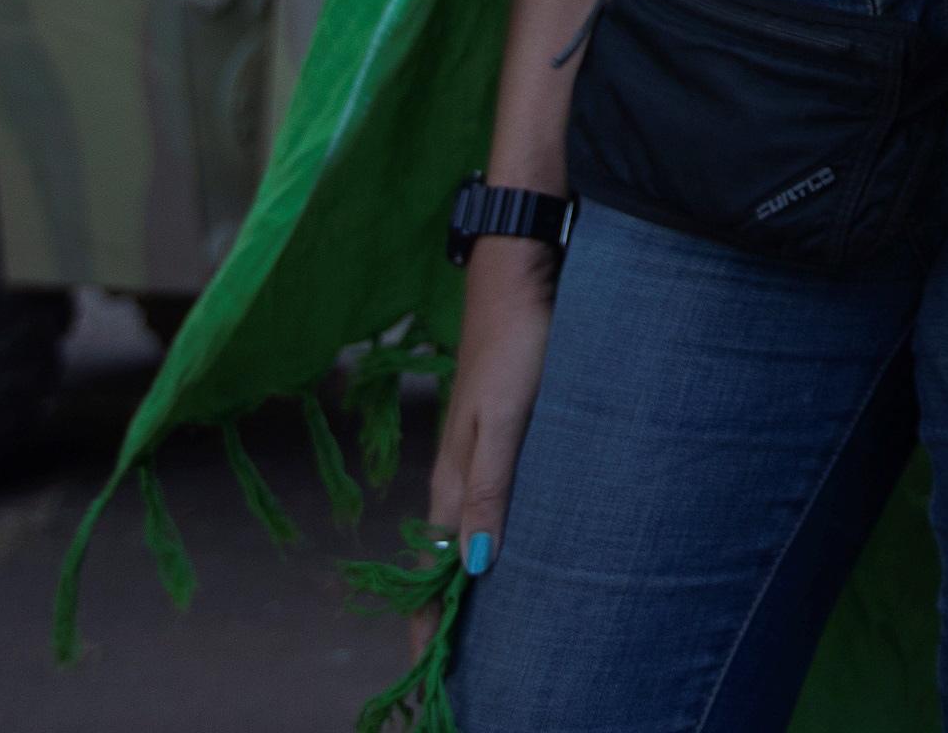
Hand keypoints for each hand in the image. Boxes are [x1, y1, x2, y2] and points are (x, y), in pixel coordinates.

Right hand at [420, 233, 556, 646]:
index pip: (432, 572)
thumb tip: (477, 568)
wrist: (519, 273)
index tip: (429, 675)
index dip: (427, 623)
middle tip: (450, 670)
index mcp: (452, 480)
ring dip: (462, 580)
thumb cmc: (519, 345)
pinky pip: (484, 504)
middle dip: (441, 616)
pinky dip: (484, 540)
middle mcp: (457, 473)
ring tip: (476, 629)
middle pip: (443, 561)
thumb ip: (487, 491)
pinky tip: (504, 550)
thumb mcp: (505, 422)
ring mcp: (476, 453)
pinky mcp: (500, 433)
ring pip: (463, 533)